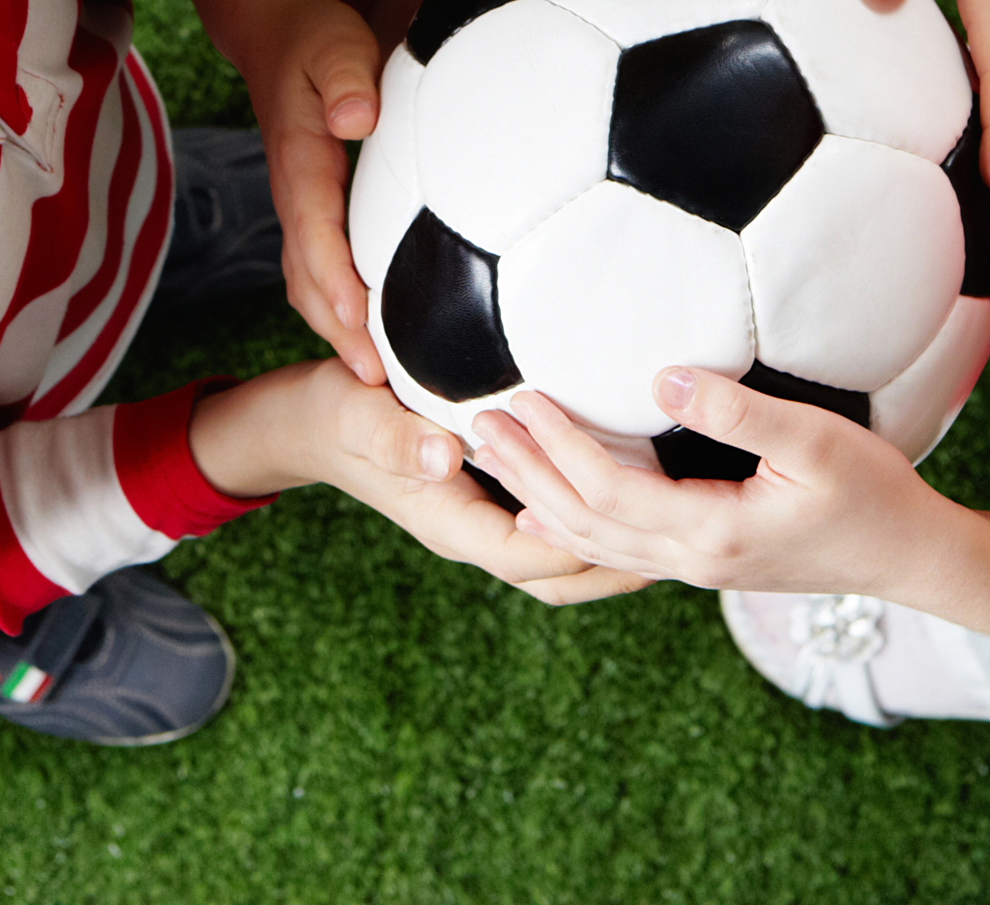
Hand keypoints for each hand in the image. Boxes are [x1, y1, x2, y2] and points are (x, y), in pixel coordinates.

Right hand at [214, 0, 389, 383]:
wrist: (272, 34)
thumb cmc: (313, 39)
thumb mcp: (334, 43)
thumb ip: (346, 76)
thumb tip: (356, 117)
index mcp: (300, 163)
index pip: (314, 233)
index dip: (337, 283)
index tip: (363, 324)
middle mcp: (293, 197)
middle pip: (307, 280)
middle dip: (339, 334)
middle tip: (381, 386)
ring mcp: (298, 209)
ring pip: (308, 285)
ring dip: (338, 332)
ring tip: (381, 382)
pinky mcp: (310, 212)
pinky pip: (318, 273)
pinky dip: (339, 312)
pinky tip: (375, 336)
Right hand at [269, 364, 653, 604]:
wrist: (305, 422)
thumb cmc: (334, 413)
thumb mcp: (363, 417)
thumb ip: (403, 438)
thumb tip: (447, 455)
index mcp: (450, 523)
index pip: (536, 555)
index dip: (593, 552)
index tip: (650, 540)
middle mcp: (470, 531)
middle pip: (556, 574)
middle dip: (616, 569)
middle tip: (684, 551)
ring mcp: (476, 520)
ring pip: (553, 556)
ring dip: (606, 550)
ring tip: (667, 531)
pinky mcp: (481, 500)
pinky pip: (542, 526)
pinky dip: (583, 522)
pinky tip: (619, 495)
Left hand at [469, 371, 948, 598]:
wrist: (910, 557)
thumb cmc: (873, 492)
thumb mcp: (817, 440)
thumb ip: (738, 410)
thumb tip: (663, 376)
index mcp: (713, 529)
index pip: (609, 489)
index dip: (558, 446)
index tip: (520, 400)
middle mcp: (693, 559)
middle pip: (583, 522)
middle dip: (525, 473)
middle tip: (474, 427)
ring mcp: (697, 568)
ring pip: (594, 542)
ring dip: (537, 498)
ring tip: (491, 461)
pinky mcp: (707, 561)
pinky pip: (618, 551)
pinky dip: (570, 529)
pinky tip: (545, 514)